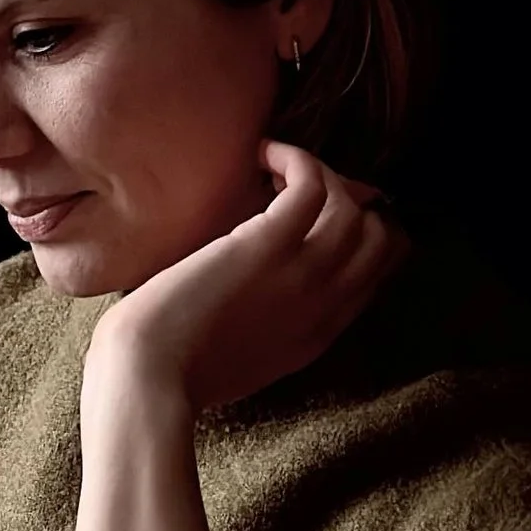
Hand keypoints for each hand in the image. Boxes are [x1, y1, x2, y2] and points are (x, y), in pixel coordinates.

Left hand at [87, 143, 406, 420]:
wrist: (149, 378)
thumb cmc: (176, 369)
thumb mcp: (246, 358)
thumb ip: (272, 326)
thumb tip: (265, 288)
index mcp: (319, 334)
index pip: (375, 274)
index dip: (362, 235)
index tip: (323, 215)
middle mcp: (325, 304)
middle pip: (381, 239)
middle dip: (352, 201)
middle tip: (302, 187)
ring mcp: (304, 274)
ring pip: (354, 209)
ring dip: (321, 173)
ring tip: (275, 166)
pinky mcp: (270, 245)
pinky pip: (313, 184)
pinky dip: (295, 158)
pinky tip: (262, 153)